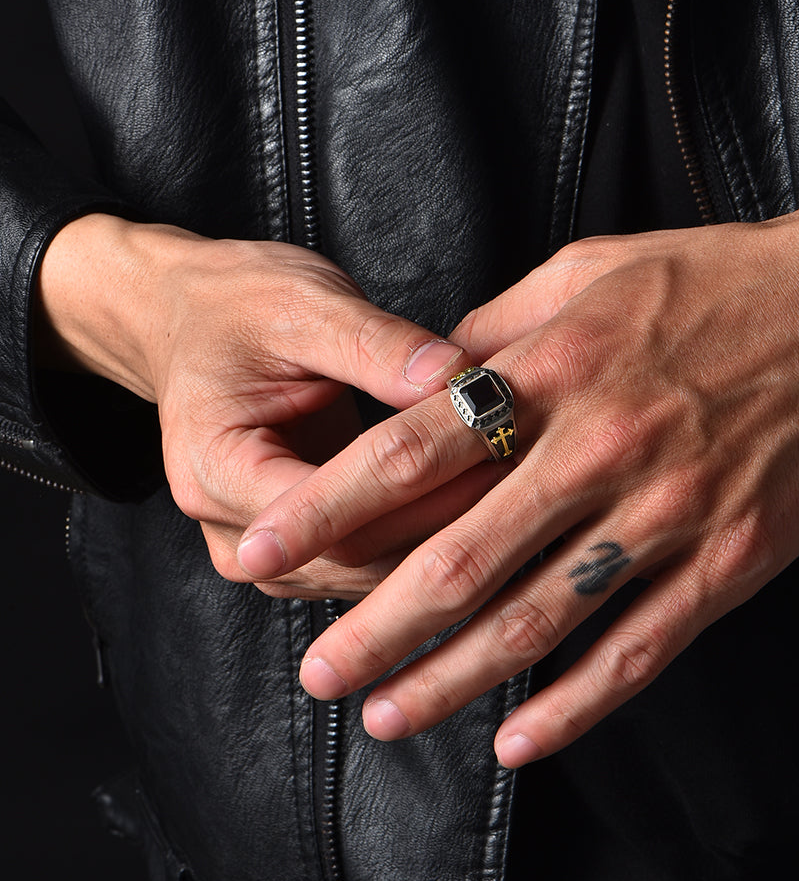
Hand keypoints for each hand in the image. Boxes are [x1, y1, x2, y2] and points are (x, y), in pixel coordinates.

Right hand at [38, 214, 493, 597]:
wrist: (193, 320)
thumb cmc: (239, 306)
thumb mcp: (306, 306)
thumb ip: (379, 347)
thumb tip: (461, 379)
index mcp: (217, 469)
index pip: (328, 518)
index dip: (417, 496)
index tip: (490, 461)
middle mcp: (235, 531)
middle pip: (352, 560)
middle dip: (440, 526)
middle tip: (522, 482)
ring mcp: (265, 550)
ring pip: (366, 575)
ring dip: (437, 542)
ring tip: (512, 496)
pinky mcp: (298, 546)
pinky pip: (365, 563)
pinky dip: (419, 539)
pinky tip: (476, 509)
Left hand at [237, 173, 798, 761]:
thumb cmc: (714, 277)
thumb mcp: (591, 270)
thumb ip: (499, 332)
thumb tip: (425, 381)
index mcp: (559, 367)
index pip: (414, 449)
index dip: (326, 507)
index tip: (261, 551)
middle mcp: (605, 445)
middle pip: (465, 556)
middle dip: (376, 624)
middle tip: (314, 674)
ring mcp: (673, 509)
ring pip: (544, 618)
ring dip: (457, 678)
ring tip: (390, 716)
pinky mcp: (732, 558)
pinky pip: (642, 647)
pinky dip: (578, 704)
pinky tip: (520, 740)